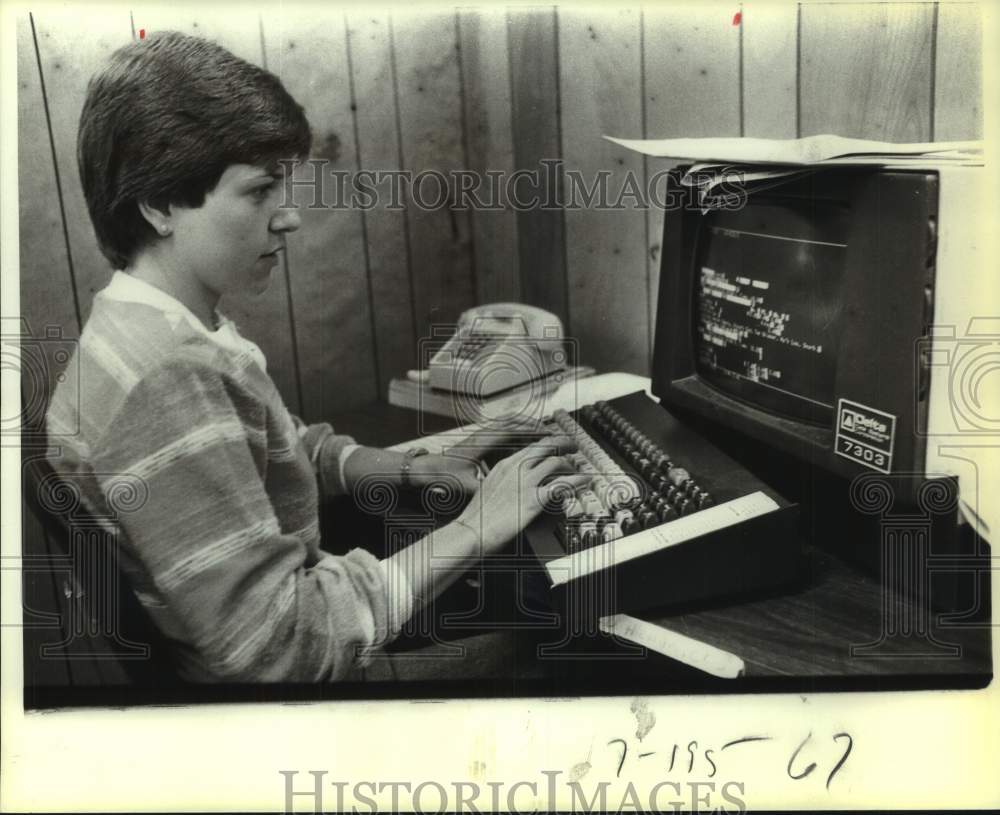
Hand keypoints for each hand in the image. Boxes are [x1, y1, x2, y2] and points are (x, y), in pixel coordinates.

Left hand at [409, 425, 548, 494]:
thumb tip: (504, 496)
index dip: (533, 432)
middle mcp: (483, 434)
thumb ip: (486, 488)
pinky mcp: (479, 439)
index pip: (514, 430)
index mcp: (483, 442)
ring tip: (543, 434)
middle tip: (551, 432)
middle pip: (514, 421)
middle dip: (534, 425)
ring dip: (525, 426)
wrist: (425, 470)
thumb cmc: (444, 476)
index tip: (550, 436)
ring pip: (508, 422)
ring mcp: (480, 434)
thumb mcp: (467, 486)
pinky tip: (523, 442)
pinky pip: (501, 429)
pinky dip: (516, 431)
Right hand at [454, 434, 592, 552]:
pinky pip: (562, 485)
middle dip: (564, 444)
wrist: (472, 531)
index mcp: (505, 465)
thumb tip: (513, 485)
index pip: (532, 446)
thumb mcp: (488, 489)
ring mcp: (526, 483)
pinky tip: (584, 481)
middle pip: (547, 446)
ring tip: (579, 469)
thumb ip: (503, 481)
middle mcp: (516, 468)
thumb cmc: (477, 516)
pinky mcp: (534, 500)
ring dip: (571, 465)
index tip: (557, 445)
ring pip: (556, 463)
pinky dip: (577, 481)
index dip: (548, 443)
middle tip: (574, 447)